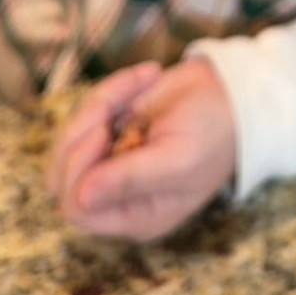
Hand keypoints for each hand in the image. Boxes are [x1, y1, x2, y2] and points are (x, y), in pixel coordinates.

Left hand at [46, 58, 236, 242]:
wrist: (234, 93)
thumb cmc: (214, 132)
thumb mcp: (179, 160)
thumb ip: (131, 179)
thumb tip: (80, 198)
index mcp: (135, 215)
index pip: (77, 210)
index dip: (78, 172)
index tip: (103, 133)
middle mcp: (117, 194)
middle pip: (61, 178)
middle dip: (80, 132)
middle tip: (112, 105)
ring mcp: (111, 161)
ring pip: (67, 143)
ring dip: (95, 105)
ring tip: (138, 83)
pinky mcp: (111, 129)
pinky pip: (85, 113)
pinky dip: (108, 90)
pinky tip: (144, 79)